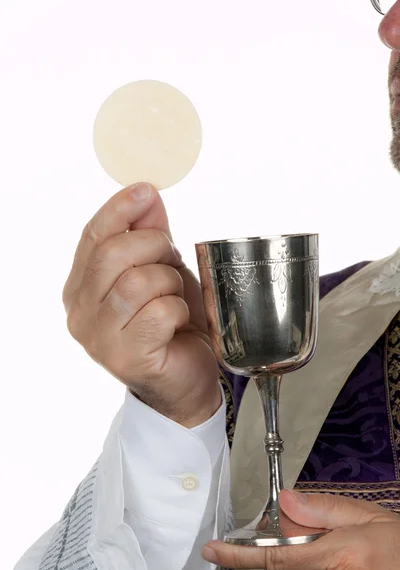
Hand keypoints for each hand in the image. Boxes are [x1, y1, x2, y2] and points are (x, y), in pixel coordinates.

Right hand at [63, 183, 219, 426]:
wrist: (186, 379)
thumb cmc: (172, 324)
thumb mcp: (162, 271)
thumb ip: (149, 235)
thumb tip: (146, 194)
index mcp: (81, 288)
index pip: (92, 238)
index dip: (117, 210)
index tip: (144, 190)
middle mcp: (80, 313)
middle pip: (113, 255)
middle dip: (155, 247)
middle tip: (172, 260)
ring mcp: (99, 338)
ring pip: (138, 282)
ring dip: (169, 283)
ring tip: (174, 297)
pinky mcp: (125, 358)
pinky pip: (158, 312)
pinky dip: (177, 310)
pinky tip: (177, 323)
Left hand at [202, 489, 399, 569]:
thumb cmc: (399, 548)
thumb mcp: (366, 516)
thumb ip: (322, 509)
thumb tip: (284, 501)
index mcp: (343, 558)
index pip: (277, 556)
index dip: (240, 554)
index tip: (214, 550)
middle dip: (278, 549)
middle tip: (302, 534)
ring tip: (321, 555)